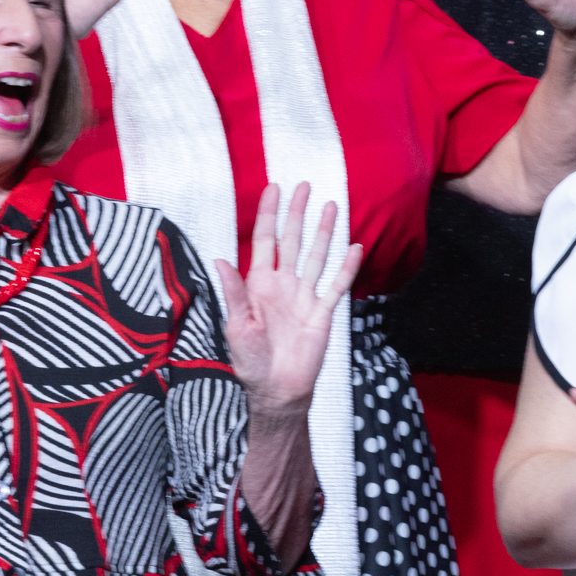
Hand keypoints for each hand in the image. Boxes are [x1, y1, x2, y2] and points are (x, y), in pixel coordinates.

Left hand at [213, 182, 363, 427]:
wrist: (276, 390)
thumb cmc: (250, 361)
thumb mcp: (237, 326)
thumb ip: (234, 292)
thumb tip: (219, 260)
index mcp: (259, 284)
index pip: (264, 240)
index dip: (268, 214)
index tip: (273, 188)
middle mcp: (283, 284)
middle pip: (292, 240)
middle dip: (297, 212)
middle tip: (304, 185)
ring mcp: (305, 296)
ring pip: (317, 256)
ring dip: (324, 231)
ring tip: (332, 205)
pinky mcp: (322, 313)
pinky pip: (337, 285)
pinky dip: (347, 267)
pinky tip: (356, 246)